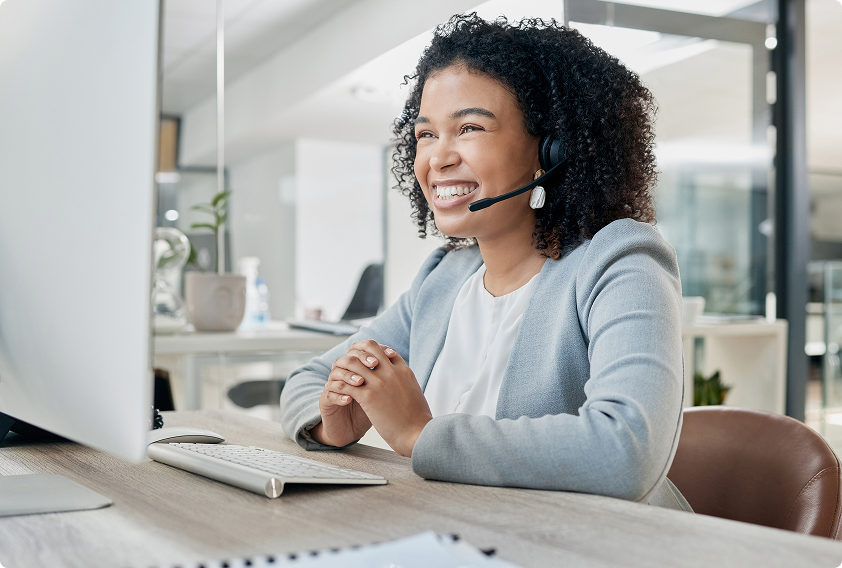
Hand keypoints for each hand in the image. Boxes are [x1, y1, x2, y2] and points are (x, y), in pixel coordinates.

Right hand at [310, 342, 398, 446]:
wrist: (353, 432)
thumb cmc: (371, 411)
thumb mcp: (381, 393)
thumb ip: (386, 376)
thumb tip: (399, 358)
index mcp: (357, 369)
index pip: (362, 350)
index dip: (374, 350)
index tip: (389, 354)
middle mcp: (344, 374)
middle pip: (348, 357)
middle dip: (362, 359)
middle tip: (374, 364)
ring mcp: (333, 387)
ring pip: (336, 372)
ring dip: (349, 376)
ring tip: (361, 382)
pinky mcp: (325, 401)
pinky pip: (329, 393)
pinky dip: (339, 395)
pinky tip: (349, 400)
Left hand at [327, 340, 431, 456]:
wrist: (418, 435)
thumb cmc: (419, 420)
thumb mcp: (416, 393)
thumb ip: (407, 383)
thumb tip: (404, 384)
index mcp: (404, 371)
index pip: (386, 350)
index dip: (375, 354)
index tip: (367, 363)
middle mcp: (391, 372)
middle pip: (370, 347)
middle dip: (358, 354)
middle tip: (351, 367)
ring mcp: (379, 382)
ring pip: (354, 362)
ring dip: (346, 369)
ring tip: (342, 379)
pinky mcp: (368, 396)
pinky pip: (347, 384)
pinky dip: (340, 386)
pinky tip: (339, 394)